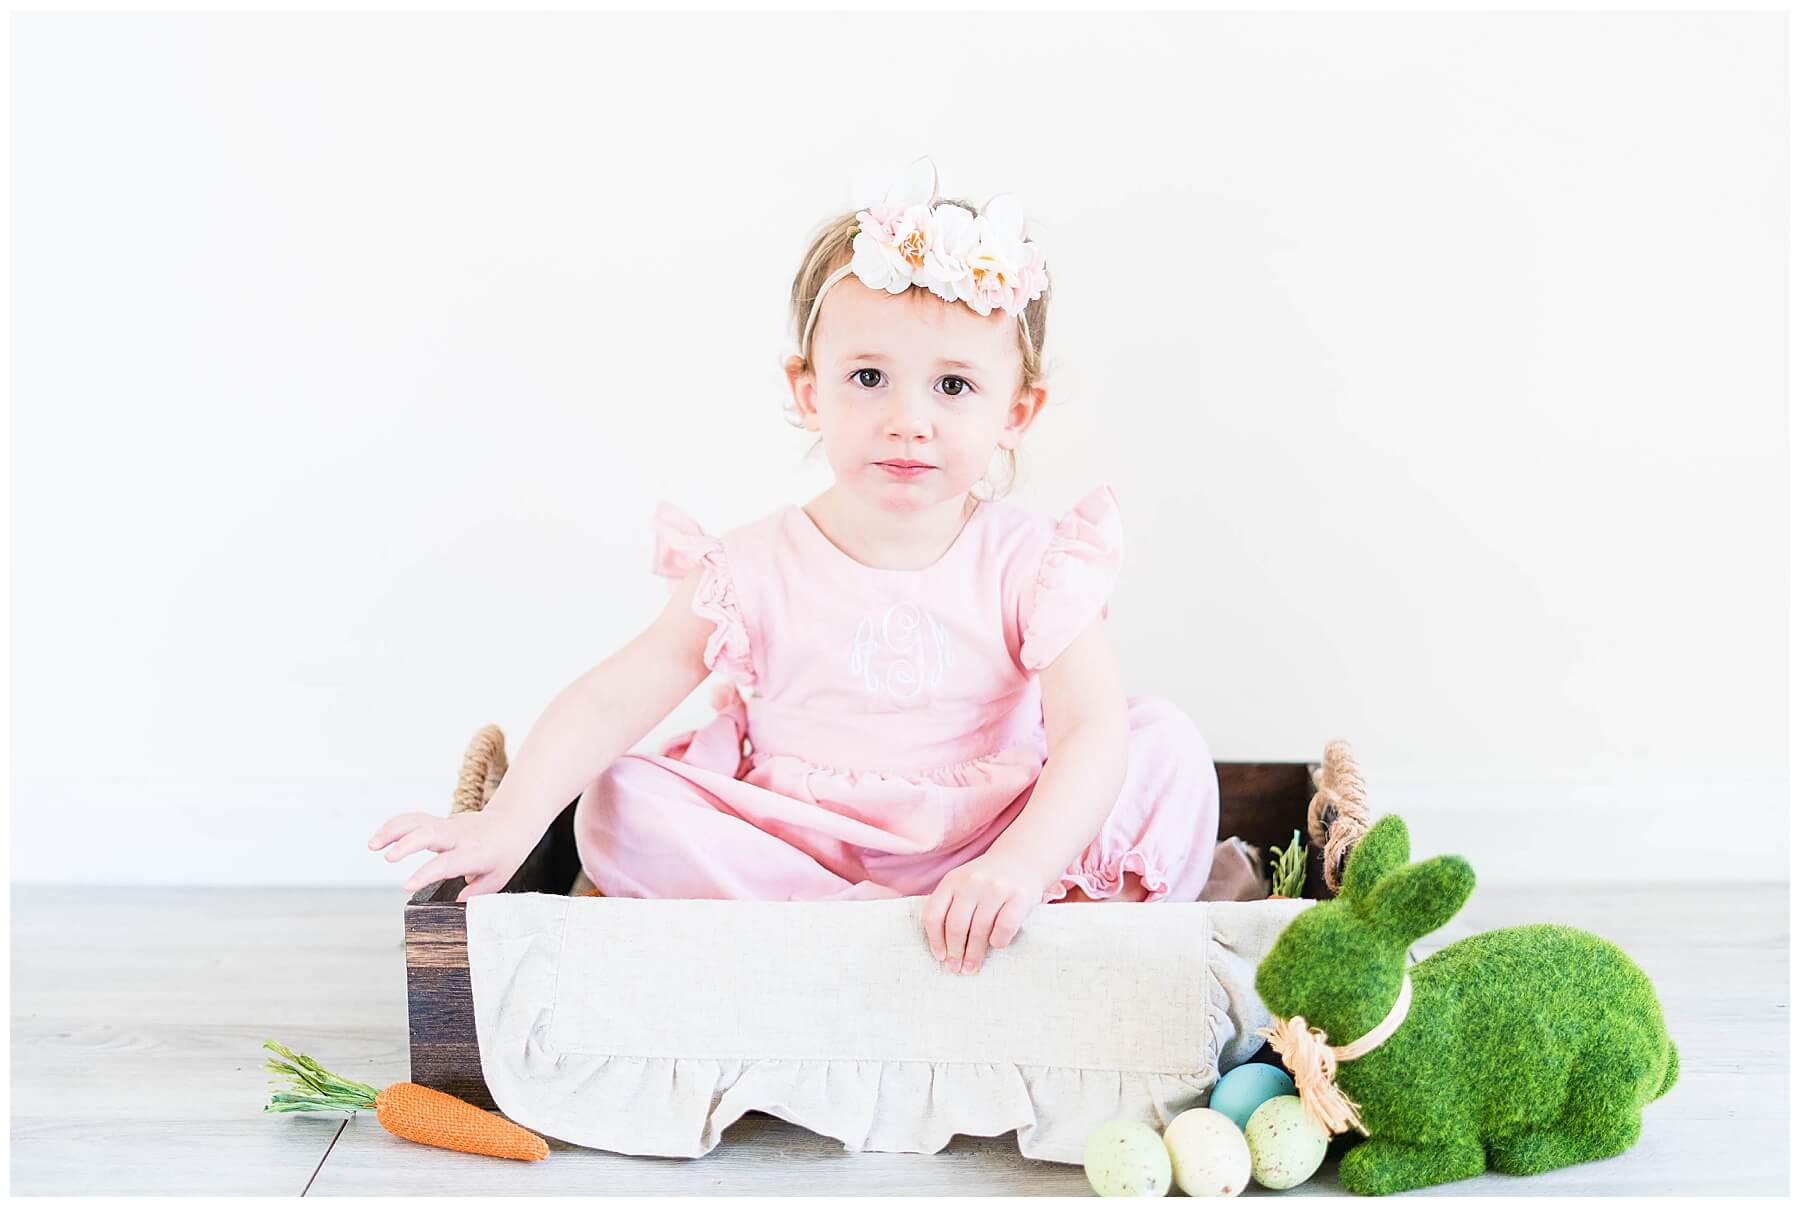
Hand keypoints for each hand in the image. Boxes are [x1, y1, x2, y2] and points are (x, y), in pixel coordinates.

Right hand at [367, 808, 540, 900]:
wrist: (514, 821)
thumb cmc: (506, 852)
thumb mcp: (499, 878)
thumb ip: (476, 894)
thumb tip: (456, 905)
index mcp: (474, 853)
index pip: (446, 863)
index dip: (425, 874)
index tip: (406, 885)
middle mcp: (458, 836)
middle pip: (430, 833)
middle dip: (407, 843)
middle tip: (388, 858)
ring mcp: (448, 826)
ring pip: (418, 820)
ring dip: (393, 830)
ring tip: (372, 845)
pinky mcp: (440, 821)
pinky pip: (415, 819)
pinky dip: (395, 826)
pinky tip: (379, 839)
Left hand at [922, 848, 1050, 974]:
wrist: (1023, 858)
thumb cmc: (988, 881)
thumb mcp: (963, 885)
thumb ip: (950, 908)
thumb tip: (943, 951)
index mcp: (953, 880)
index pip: (934, 914)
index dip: (935, 940)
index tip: (940, 957)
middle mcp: (972, 882)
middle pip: (956, 925)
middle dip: (955, 952)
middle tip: (956, 969)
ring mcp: (997, 888)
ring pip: (979, 929)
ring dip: (975, 954)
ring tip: (972, 967)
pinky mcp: (1020, 896)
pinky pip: (1005, 927)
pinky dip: (998, 940)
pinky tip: (996, 945)